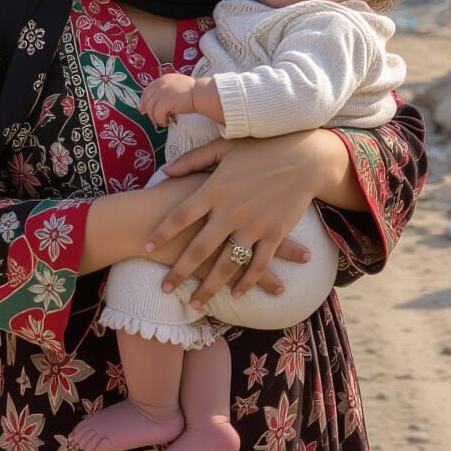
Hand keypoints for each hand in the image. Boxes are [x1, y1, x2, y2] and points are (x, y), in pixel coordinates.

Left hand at [139, 72, 194, 126]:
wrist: (200, 94)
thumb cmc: (194, 91)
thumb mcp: (179, 85)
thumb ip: (169, 89)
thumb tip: (162, 101)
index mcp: (164, 79)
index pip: (148, 89)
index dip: (145, 100)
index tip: (143, 108)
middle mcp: (160, 84)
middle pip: (147, 99)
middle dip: (147, 110)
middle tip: (152, 119)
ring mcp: (161, 93)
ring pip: (150, 108)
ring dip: (155, 117)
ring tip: (163, 122)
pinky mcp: (163, 102)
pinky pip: (157, 114)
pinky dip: (160, 120)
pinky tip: (167, 122)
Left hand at [145, 130, 348, 304]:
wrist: (304, 158)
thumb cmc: (262, 148)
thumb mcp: (224, 147)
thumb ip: (193, 160)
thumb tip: (165, 171)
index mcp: (215, 188)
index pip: (180, 215)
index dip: (162, 232)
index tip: (146, 246)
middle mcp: (231, 211)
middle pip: (199, 248)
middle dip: (180, 271)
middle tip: (165, 288)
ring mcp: (254, 225)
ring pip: (227, 264)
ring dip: (211, 286)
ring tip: (196, 302)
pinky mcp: (275, 234)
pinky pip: (258, 264)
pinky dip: (247, 282)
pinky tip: (236, 294)